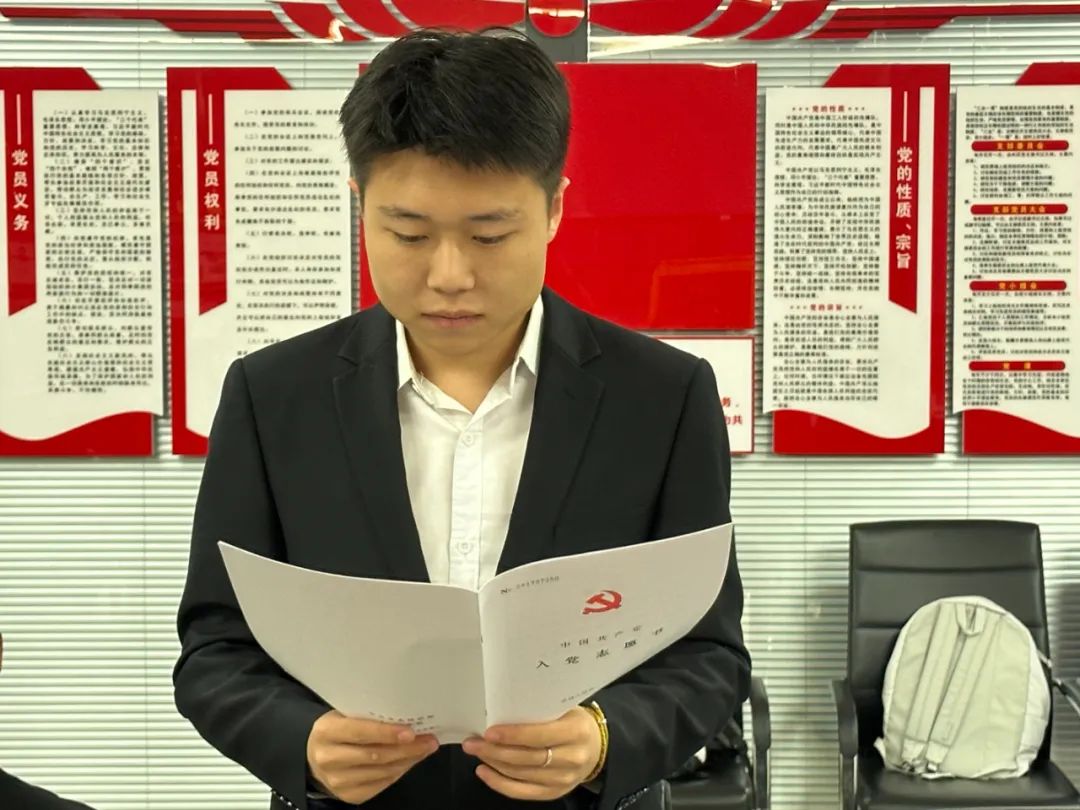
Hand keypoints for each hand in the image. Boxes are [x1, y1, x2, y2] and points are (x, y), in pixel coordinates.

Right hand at [306, 711, 438, 803]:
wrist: (316, 755)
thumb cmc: (337, 729)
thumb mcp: (344, 715)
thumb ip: (368, 716)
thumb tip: (405, 717)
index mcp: (327, 732)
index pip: (360, 732)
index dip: (387, 733)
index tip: (411, 732)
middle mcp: (329, 758)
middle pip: (375, 755)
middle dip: (407, 748)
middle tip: (429, 740)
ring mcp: (337, 780)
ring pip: (381, 771)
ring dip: (408, 760)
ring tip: (424, 749)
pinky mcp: (348, 795)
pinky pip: (381, 784)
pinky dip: (399, 771)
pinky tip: (409, 761)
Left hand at [462, 707, 601, 800]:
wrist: (596, 747)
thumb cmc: (574, 721)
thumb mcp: (565, 708)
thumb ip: (540, 710)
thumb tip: (501, 707)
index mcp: (576, 732)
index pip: (539, 736)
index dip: (512, 735)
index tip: (489, 732)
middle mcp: (572, 758)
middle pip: (526, 758)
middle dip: (495, 750)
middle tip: (472, 742)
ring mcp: (564, 779)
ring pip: (521, 774)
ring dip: (494, 763)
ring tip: (475, 751)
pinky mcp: (555, 793)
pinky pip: (522, 792)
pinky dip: (499, 783)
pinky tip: (484, 771)